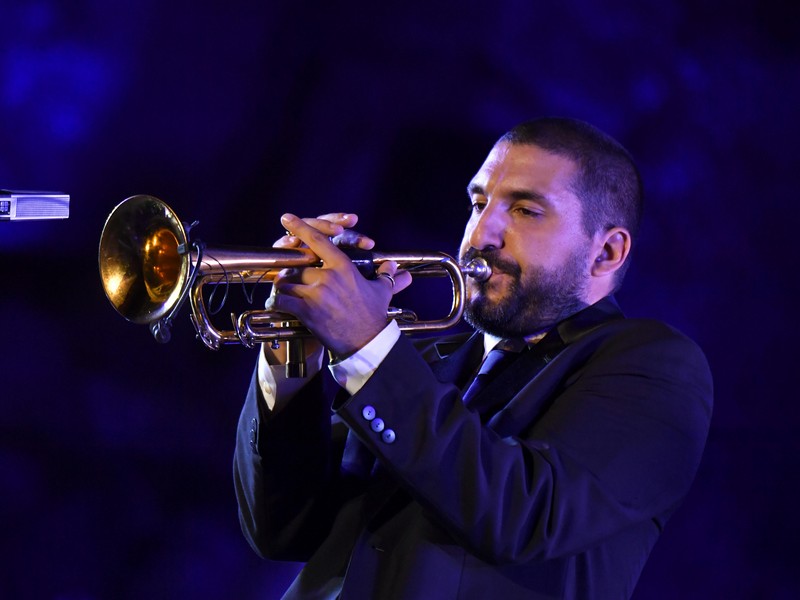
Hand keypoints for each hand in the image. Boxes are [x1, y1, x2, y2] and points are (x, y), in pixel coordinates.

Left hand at [269, 213, 411, 357]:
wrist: (367, 341)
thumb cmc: (374, 316)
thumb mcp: (382, 291)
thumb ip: (385, 275)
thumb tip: (395, 266)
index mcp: (343, 267)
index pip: (318, 240)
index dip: (300, 227)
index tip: (287, 218)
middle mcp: (328, 277)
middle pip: (296, 263)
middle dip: (289, 269)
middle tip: (286, 274)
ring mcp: (316, 294)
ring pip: (286, 281)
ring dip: (281, 285)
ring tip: (280, 289)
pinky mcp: (306, 311)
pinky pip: (281, 301)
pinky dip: (275, 302)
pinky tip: (274, 304)